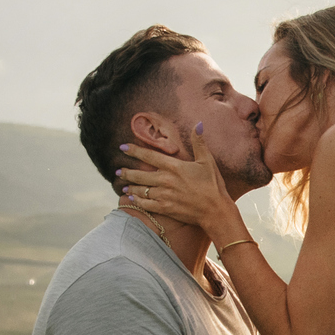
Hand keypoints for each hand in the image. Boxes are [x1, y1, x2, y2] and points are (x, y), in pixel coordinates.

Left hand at [115, 125, 235, 236]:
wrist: (216, 211)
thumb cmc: (213, 185)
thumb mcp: (207, 161)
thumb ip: (199, 143)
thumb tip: (198, 124)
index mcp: (174, 167)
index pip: (149, 156)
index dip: (134, 151)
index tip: (123, 148)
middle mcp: (166, 180)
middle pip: (140, 174)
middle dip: (127, 172)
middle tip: (118, 170)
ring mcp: (164, 195)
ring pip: (140, 190)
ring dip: (130, 187)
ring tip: (123, 186)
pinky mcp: (165, 208)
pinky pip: (146, 204)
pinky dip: (137, 201)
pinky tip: (132, 199)